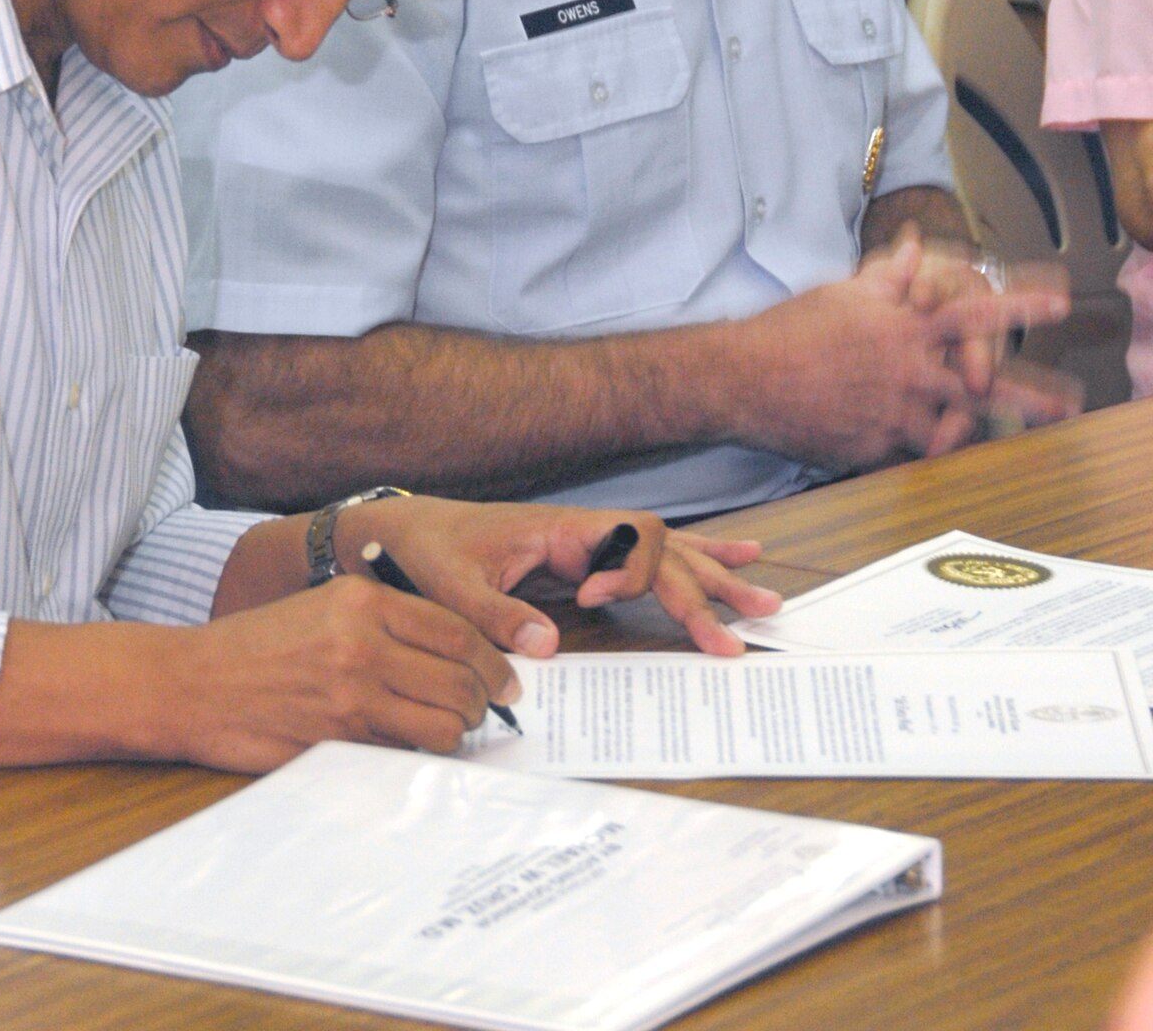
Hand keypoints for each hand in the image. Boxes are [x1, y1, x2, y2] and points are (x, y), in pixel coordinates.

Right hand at [162, 573, 517, 770]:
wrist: (196, 682)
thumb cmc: (260, 644)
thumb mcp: (324, 605)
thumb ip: (385, 618)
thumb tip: (452, 649)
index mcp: (364, 600)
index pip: (457, 630)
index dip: (493, 659)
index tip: (508, 678)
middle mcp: (364, 643)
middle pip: (460, 679)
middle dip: (484, 701)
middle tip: (485, 709)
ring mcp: (352, 694)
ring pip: (443, 723)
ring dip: (458, 732)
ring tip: (452, 730)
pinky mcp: (338, 740)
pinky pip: (406, 753)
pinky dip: (421, 754)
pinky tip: (413, 746)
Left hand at [335, 495, 780, 661]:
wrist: (406, 532)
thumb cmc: (428, 554)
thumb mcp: (451, 586)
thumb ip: (497, 613)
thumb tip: (549, 643)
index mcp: (558, 529)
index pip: (624, 540)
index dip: (624, 574)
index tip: (592, 603)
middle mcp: (584, 531)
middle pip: (661, 550)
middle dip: (701, 590)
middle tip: (735, 634)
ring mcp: (590, 542)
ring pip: (668, 552)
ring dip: (716, 576)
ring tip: (766, 600)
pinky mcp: (586, 558)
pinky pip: (651, 555)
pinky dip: (698, 557)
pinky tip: (740, 558)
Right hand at [733, 235, 1068, 469]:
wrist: (746, 380)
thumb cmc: (791, 330)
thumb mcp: (841, 294)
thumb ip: (887, 274)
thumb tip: (914, 241)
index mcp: (902, 328)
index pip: (972, 311)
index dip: (1018, 306)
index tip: (1058, 304)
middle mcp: (905, 372)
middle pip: (981, 386)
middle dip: (1029, 397)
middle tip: (1067, 405)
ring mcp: (891, 414)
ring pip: (950, 429)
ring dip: (977, 432)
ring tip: (1006, 439)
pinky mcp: (872, 449)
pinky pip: (906, 453)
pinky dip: (917, 448)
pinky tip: (927, 450)